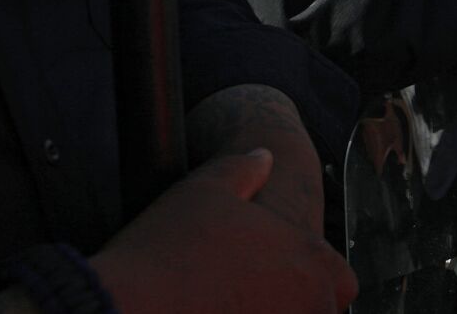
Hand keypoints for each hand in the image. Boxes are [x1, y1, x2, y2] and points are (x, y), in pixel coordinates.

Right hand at [92, 149, 357, 313]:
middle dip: (299, 307)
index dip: (316, 279)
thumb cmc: (165, 251)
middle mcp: (308, 307)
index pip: (341, 280)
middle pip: (322, 313)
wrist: (115, 313)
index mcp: (308, 261)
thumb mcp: (204, 190)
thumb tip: (264, 157)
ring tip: (230, 309)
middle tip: (253, 299)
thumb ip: (243, 169)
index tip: (284, 279)